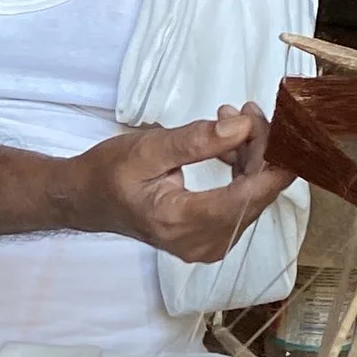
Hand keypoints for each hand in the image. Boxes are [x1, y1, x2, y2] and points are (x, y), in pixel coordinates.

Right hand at [72, 106, 291, 263]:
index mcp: (182, 221)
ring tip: (231, 120)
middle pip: (257, 196)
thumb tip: (244, 127)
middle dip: (261, 150)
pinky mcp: (212, 240)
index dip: (269, 155)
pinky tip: (229, 146)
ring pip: (255, 198)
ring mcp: (208, 246)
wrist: (88, 200)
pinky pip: (243, 204)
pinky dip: (245, 172)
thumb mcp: (148, 148)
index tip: (266, 118)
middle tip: (245, 110)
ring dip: (253, 158)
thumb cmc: (110, 172)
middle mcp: (201, 243)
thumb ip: (197, 140)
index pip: (249, 193)